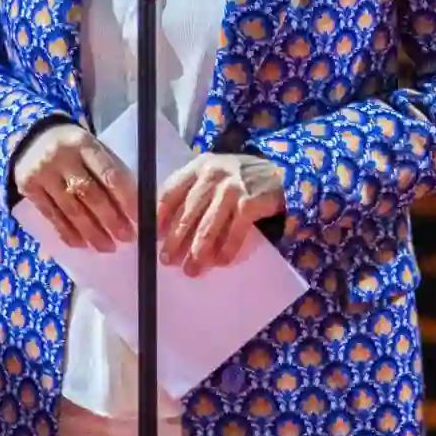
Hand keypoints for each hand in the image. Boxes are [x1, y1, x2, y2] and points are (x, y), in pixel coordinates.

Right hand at [10, 124, 135, 252]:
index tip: (140, 219)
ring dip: (91, 232)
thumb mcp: (93, 148)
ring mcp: (43, 173)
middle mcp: (62, 157)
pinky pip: (51, 215)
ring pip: (70, 209)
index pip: (109, 174)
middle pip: (89, 194)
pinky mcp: (28, 188)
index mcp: (84, 143)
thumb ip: (110, 172)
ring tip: (107, 247)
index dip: (127, 199)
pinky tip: (82, 244)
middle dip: (110, 220)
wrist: (31, 138)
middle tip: (126, 238)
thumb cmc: (73, 148)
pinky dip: (68, 232)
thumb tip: (133, 208)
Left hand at [159, 153, 286, 275]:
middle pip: (187, 214)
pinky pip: (233, 234)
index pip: (171, 192)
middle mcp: (213, 175)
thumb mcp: (214, 173)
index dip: (160, 217)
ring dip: (198, 253)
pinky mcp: (249, 203)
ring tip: (192, 270)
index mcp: (199, 166)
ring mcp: (231, 189)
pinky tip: (221, 263)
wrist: (282, 173)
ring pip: (207, 227)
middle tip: (167, 260)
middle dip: (175, 241)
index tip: (154, 237)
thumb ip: (193, 189)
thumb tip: (167, 227)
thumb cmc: (241, 177)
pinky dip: (226, 251)